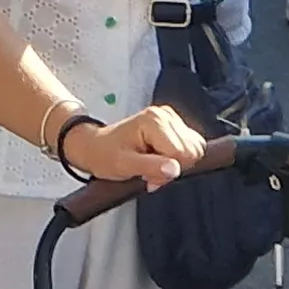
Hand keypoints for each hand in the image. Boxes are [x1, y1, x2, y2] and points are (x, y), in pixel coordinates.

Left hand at [58, 104, 205, 184]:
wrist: (95, 146)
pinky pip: (188, 146)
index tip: (148, 174)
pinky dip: (174, 157)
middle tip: (149, 169)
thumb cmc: (105, 154)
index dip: (168, 170)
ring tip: (150, 162)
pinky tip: (156, 158)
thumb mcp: (124, 165)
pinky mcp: (172, 124)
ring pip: (193, 149)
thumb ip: (151, 167)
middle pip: (191, 151)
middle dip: (173, 166)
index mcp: (154, 121)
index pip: (183, 154)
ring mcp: (169, 117)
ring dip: (174, 163)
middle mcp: (164, 115)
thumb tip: (174, 169)